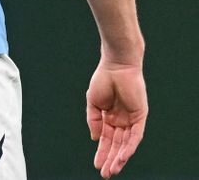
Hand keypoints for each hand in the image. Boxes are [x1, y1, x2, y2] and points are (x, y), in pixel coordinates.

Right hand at [87, 60, 146, 176]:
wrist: (115, 66)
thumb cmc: (103, 80)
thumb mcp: (93, 103)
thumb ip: (94, 121)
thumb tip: (95, 138)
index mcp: (109, 117)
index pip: (106, 139)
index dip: (101, 152)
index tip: (96, 165)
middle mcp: (122, 121)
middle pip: (117, 145)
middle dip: (111, 159)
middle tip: (105, 173)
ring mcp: (132, 120)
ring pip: (127, 144)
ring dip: (120, 157)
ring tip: (113, 169)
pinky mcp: (140, 116)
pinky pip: (136, 136)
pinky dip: (130, 146)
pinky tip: (122, 156)